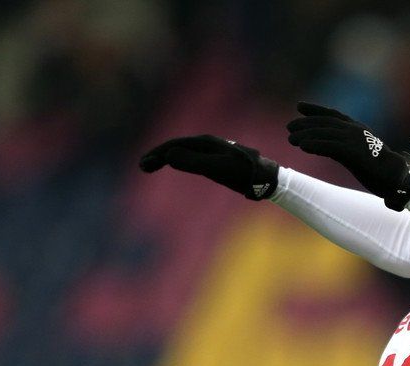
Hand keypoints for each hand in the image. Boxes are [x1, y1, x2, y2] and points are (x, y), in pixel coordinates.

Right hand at [139, 135, 278, 199]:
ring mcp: (211, 152)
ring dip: (166, 159)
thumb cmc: (244, 173)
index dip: (158, 154)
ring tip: (150, 168)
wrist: (266, 178)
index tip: (145, 164)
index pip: (175, 145)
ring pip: (183, 153)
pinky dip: (178, 162)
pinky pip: (191, 159)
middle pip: (176, 147)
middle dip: (158, 156)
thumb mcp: (219, 169)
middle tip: (142, 167)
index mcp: (206, 142)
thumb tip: (170, 156)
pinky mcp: (216, 162)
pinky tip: (173, 166)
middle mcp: (207, 144)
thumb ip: (195, 162)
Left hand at [286, 102, 409, 210]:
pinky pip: (330, 146)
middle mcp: (355, 130)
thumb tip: (335, 149)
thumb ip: (348, 147)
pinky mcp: (353, 153)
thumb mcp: (362, 153)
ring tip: (291, 139)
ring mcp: (354, 141)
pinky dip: (315, 145)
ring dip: (305, 135)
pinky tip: (303, 147)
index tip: (300, 107)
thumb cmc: (381, 169)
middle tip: (290, 127)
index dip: (315, 109)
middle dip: (305, 123)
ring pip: (324, 133)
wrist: (397, 178)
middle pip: (324, 123)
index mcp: (358, 129)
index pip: (333, 114)